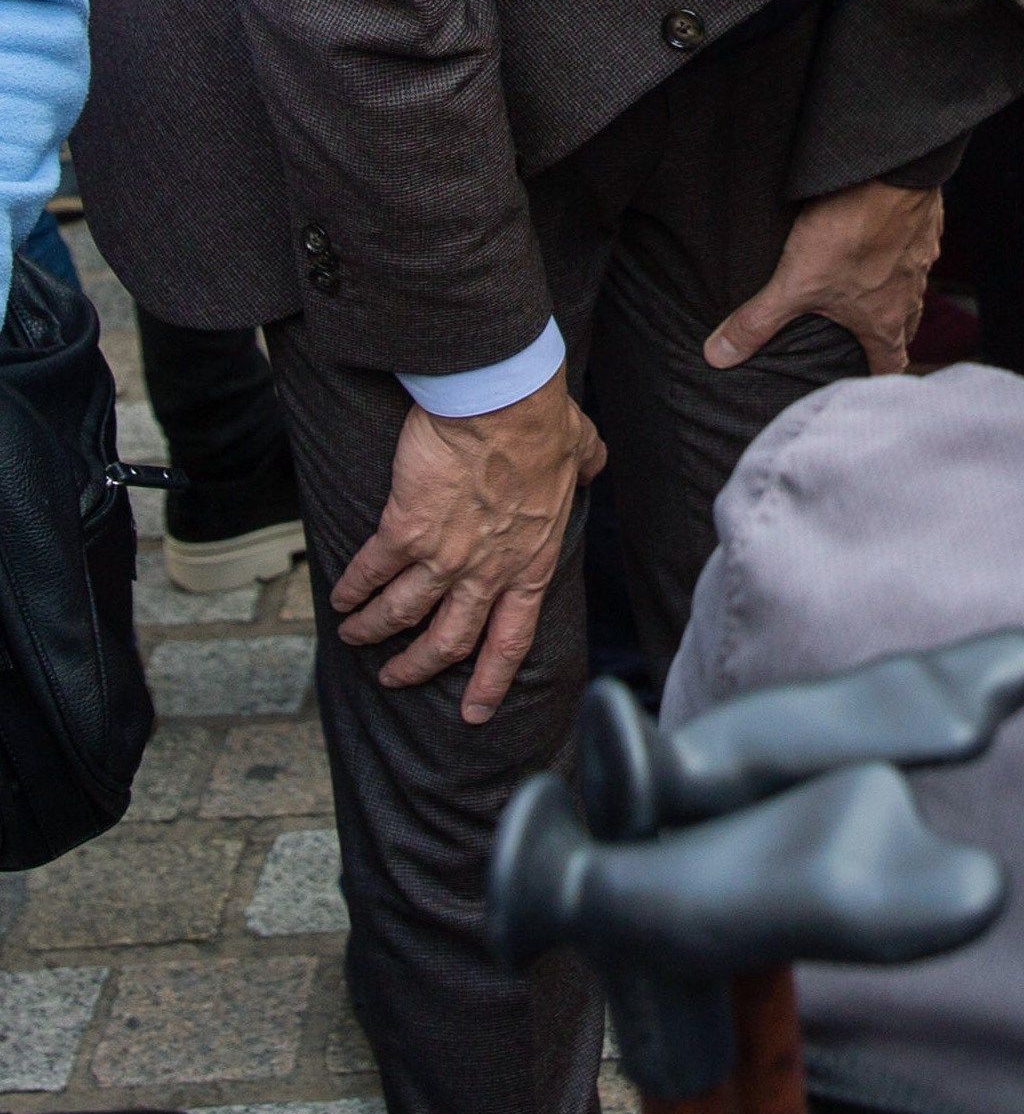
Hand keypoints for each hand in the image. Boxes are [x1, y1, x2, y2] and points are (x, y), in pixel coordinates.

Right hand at [331, 376, 605, 724]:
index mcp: (531, 562)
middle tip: (395, 678)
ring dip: (373, 631)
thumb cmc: (541, 421)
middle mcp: (486, 572)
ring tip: (354, 636)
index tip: (474, 713)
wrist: (498, 400)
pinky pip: (371, 573)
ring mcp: (443, 556)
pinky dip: (352, 591)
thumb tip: (593, 463)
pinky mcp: (404, 531)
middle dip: (417, 667)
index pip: (512, 639)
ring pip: (401, 615)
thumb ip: (586, 465)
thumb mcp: (580, 451)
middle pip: (448, 641)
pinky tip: (339, 598)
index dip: (490, 681)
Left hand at [703, 180, 941, 377]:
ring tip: (865, 290)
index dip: (877, 377)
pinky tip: (878, 240)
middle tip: (863, 341)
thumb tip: (720, 355)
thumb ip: (757, 321)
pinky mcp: (923, 227)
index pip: (890, 364)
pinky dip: (898, 253)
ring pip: (911, 289)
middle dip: (886, 337)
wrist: (892, 172)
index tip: (866, 382)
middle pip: (905, 328)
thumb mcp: (794, 282)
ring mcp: (921, 260)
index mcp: (882, 320)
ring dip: (892, 293)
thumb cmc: (852, 231)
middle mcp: (909, 295)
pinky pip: (915, 250)